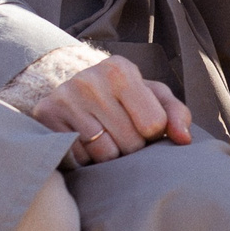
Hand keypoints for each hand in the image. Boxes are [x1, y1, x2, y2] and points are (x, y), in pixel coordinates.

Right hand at [29, 54, 192, 164]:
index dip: (152, 134)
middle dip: (131, 147)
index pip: (153, 124)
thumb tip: (184, 139)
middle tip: (122, 136)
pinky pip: (79, 159)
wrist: (72, 88)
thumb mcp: (152, 97)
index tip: (143, 126)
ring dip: (110, 156)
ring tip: (104, 140)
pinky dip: (86, 160)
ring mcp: (65, 98)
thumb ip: (176, 114)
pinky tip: (85, 144)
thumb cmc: (122, 97)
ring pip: (104, 155)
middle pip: (129, 143)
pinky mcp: (46, 117)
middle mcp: (90, 80)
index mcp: (120, 70)